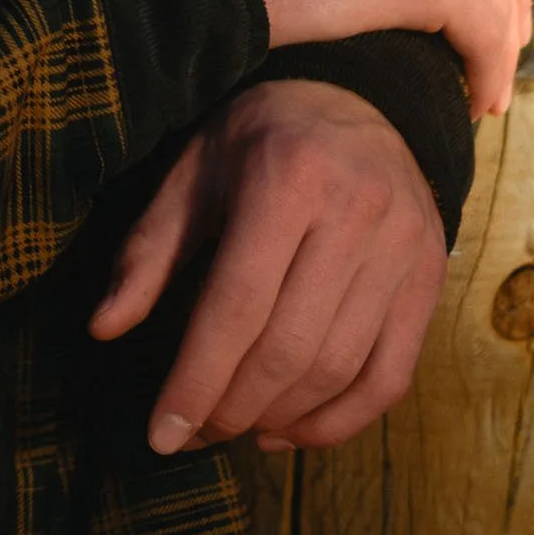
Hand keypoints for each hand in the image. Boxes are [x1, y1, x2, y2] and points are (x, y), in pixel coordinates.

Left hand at [89, 80, 448, 455]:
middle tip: (197, 432)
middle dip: (234, 407)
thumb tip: (104, 327)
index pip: (236, 306)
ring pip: (339, 369)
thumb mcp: (195, 170)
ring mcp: (403, 246)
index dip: (197, 381)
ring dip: (281, 419)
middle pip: (289, 347)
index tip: (163, 435)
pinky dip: (340, 421)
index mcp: (286, 177)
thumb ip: (150, 248)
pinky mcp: (430, 276)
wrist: (360, 99)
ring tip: (237, 427)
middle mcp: (354, 211)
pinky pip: (391, 376)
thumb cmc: (260, 138)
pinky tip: (292, 431)